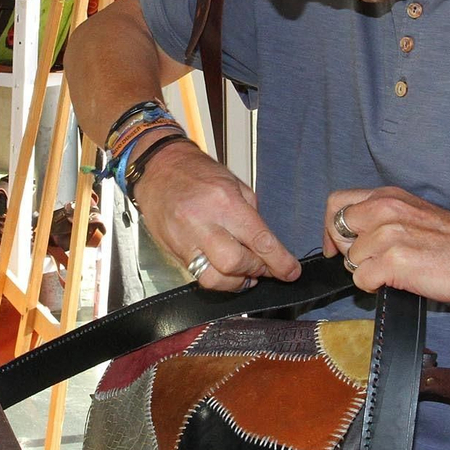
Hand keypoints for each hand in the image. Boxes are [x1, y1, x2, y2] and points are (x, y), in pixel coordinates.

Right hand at [133, 138, 301, 291]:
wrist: (158, 168)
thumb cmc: (196, 171)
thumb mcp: (233, 183)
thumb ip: (251, 214)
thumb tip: (265, 244)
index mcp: (224, 201)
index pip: (258, 239)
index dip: (279, 261)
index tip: (291, 272)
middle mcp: (203, 222)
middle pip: (235, 263)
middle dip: (256, 270)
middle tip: (264, 267)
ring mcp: (185, 239)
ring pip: (214, 278)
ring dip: (236, 281)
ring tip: (245, 272)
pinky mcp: (174, 251)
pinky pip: (198, 276)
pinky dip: (217, 278)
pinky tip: (225, 271)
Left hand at [324, 187, 449, 305]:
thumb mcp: (417, 216)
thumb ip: (385, 219)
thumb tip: (357, 240)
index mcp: (390, 196)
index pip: (338, 203)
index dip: (330, 228)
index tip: (335, 248)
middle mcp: (385, 209)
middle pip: (336, 230)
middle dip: (347, 252)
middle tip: (371, 265)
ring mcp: (389, 234)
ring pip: (350, 260)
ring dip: (366, 272)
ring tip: (396, 274)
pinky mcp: (395, 261)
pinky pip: (361, 281)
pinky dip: (375, 288)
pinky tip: (399, 283)